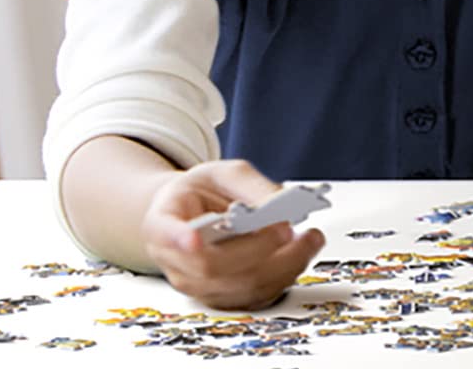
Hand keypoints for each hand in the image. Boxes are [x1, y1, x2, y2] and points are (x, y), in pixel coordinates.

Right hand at [140, 160, 325, 309]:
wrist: (193, 214)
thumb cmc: (203, 193)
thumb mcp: (223, 173)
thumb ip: (250, 185)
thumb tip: (280, 202)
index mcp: (162, 223)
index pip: (166, 234)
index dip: (179, 239)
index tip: (193, 238)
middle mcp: (175, 261)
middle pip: (213, 266)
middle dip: (258, 247)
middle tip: (288, 227)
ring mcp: (198, 285)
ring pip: (240, 287)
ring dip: (282, 265)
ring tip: (310, 238)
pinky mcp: (223, 297)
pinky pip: (256, 297)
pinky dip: (285, 276)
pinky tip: (301, 253)